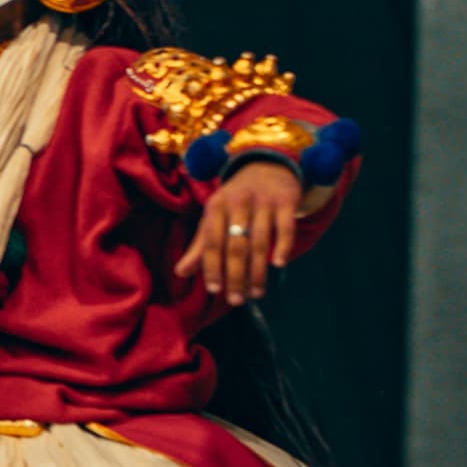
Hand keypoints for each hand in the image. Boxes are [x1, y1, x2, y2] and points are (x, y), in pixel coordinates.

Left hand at [178, 163, 304, 304]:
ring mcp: (263, 201)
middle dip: (235, 276)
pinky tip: (279, 265)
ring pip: (260, 241)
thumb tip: (180, 272)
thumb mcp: (215, 217)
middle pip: (236, 245)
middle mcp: (238, 202)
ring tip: (256, 293)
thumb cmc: (236, 200)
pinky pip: (285, 227)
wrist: (267, 166)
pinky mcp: (286, 201)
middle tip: (236, 300)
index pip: (212, 242)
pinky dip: (283, 246)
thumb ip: (200, 246)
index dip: (212, 267)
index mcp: (216, 206)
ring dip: (258, 270)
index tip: (214, 290)